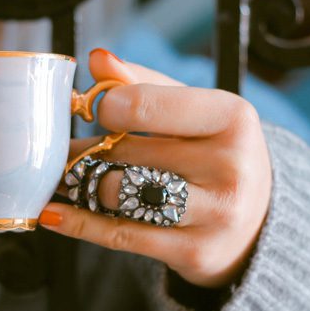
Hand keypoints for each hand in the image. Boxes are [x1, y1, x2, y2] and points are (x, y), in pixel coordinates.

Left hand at [39, 48, 271, 288]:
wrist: (257, 223)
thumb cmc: (214, 155)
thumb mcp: (192, 112)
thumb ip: (144, 84)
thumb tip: (97, 59)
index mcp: (233, 117)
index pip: (142, 104)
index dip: (105, 107)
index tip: (91, 110)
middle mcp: (230, 166)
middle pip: (124, 150)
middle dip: (86, 148)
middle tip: (65, 149)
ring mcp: (215, 213)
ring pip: (116, 191)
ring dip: (79, 182)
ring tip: (64, 175)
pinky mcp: (195, 251)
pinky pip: (120, 234)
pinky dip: (78, 222)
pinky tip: (52, 213)